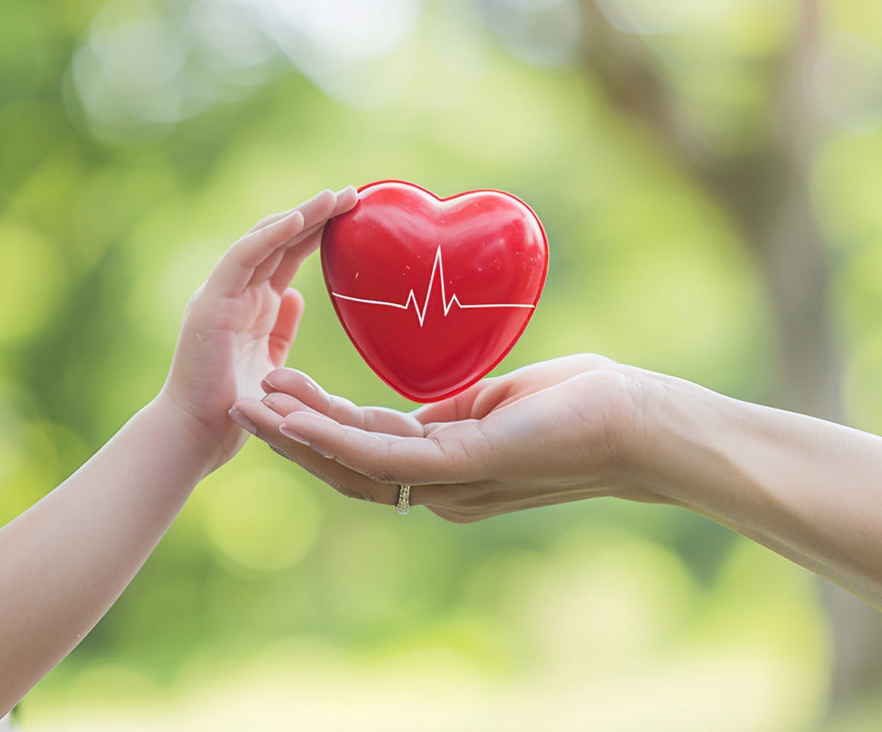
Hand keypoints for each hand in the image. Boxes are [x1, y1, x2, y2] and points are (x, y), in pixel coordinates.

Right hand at [159, 187, 358, 467]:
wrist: (194, 439)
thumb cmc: (233, 413)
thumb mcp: (270, 365)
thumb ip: (280, 330)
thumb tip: (297, 297)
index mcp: (250, 306)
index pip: (287, 255)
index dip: (318, 231)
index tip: (354, 214)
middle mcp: (235, 294)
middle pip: (279, 239)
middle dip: (316, 214)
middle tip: (353, 193)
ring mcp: (221, 295)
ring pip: (263, 239)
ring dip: (299, 214)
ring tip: (333, 196)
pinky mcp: (211, 304)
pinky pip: (242, 259)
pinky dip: (269, 235)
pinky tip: (297, 218)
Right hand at [229, 354, 655, 520]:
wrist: (641, 421)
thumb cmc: (584, 404)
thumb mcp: (499, 404)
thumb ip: (451, 415)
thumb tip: (419, 412)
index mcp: (447, 471)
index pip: (365, 454)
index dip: (317, 429)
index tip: (279, 395)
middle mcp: (440, 487)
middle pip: (345, 468)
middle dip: (289, 437)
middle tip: (240, 403)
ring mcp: (450, 481)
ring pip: (351, 464)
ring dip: (294, 436)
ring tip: (246, 406)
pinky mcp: (463, 465)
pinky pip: (381, 454)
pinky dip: (330, 437)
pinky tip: (293, 415)